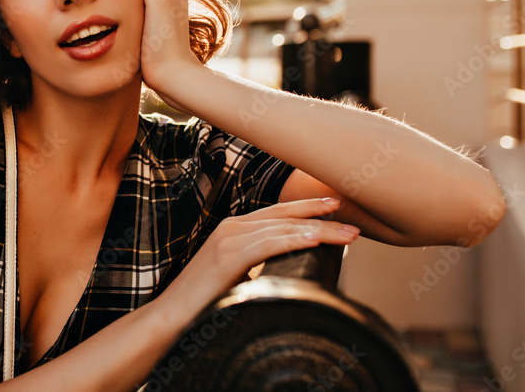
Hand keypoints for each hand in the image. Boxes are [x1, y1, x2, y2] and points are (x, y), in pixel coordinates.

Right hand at [156, 197, 359, 319]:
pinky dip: (293, 239)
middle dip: (320, 216)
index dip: (308, 209)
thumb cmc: (204, 301)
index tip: (335, 209)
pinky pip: (267, 244)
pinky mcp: (226, 257)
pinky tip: (314, 238)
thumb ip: (257, 265)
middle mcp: (231, 227)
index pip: (278, 213)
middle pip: (285, 216)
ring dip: (319, 230)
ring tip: (347, 234)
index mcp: (233, 229)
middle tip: (352, 219)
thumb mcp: (236, 276)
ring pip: (282, 228)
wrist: (172, 316)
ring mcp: (227, 239)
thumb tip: (289, 269)